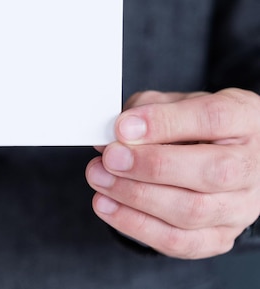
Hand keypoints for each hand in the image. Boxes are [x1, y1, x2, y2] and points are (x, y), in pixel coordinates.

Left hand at [86, 88, 259, 258]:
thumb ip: (146, 110)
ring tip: (100, 179)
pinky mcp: (220, 236)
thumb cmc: (196, 124)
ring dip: (136, 197)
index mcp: (244, 119)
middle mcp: (250, 166)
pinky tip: (108, 206)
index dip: (164, 123)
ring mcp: (240, 206)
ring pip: (191, 211)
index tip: (123, 127)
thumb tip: (113, 134)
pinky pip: (180, 241)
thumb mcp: (176, 102)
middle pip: (209, 172)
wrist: (222, 155)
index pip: (212, 119)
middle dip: (149, 166)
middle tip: (110, 158)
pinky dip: (137, 225)